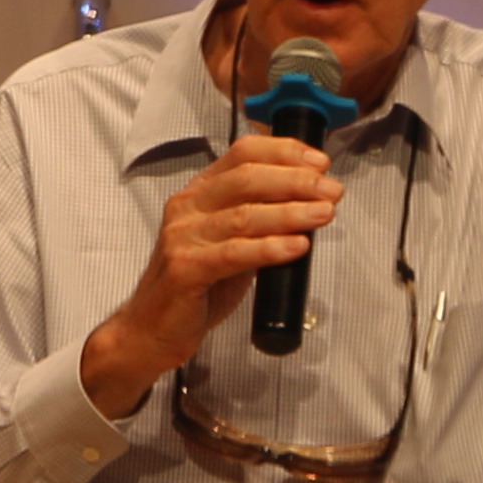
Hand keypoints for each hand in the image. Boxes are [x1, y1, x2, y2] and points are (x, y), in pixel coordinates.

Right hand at [79, 133, 341, 418]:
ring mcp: (182, 237)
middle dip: (296, 181)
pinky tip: (297, 247)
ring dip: (291, 212)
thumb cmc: (197, 286)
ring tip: (324, 214)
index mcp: (200, 192)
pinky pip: (233, 253)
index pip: (243, 153)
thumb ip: (261, 220)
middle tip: (331, 190)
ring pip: (244, 215)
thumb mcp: (231, 242)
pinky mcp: (184, 269)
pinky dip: (269, 248)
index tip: (321, 163)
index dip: (285, 153)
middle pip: (247, 178)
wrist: (151, 329)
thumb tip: (313, 203)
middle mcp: (188, 207)